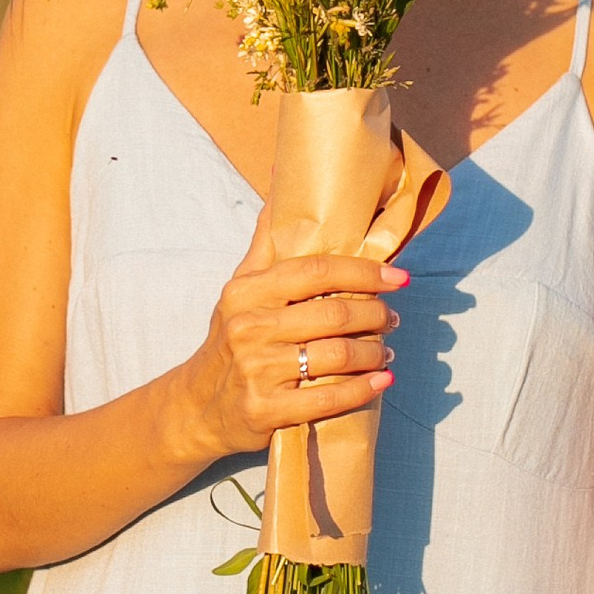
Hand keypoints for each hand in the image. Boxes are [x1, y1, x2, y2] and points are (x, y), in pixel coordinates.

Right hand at [170, 203, 405, 460]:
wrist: (196, 406)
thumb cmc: (230, 340)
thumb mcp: (240, 289)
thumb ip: (266, 242)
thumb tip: (281, 183)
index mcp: (247, 292)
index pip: (315, 271)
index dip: (363, 271)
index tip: (397, 277)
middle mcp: (249, 328)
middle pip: (334, 313)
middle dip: (374, 314)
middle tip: (391, 317)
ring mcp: (257, 371)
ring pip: (337, 355)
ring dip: (373, 352)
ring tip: (385, 350)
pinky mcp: (266, 411)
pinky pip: (328, 398)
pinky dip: (363, 389)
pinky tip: (381, 381)